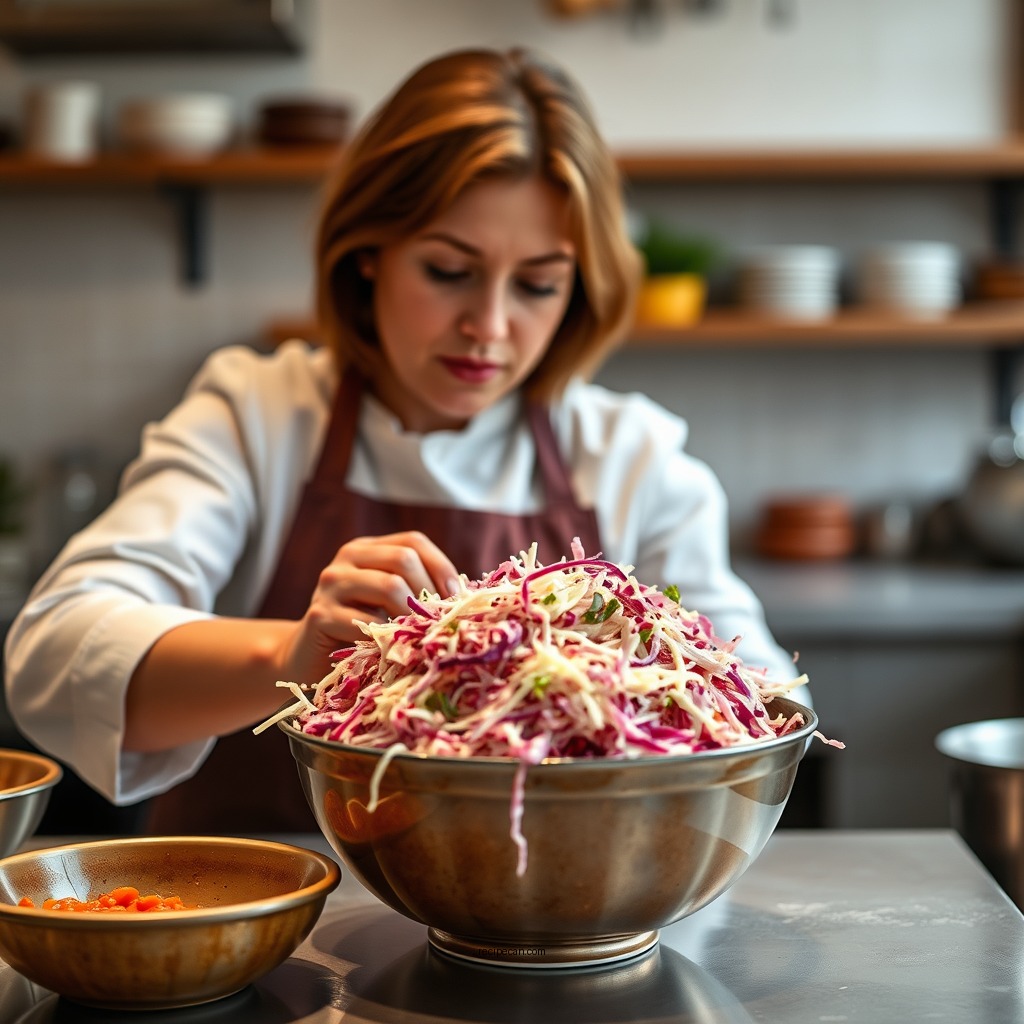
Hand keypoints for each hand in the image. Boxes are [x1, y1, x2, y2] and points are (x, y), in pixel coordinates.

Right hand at [280, 531, 459, 683]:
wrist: (307, 659)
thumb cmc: (359, 631)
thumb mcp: (389, 603)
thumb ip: (416, 591)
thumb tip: (464, 595)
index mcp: (366, 549)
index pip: (413, 541)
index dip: (441, 566)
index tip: (457, 597)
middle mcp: (346, 558)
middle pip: (403, 559)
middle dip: (428, 591)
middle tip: (438, 620)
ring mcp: (330, 584)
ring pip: (389, 586)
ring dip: (412, 614)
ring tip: (419, 635)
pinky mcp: (320, 615)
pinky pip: (367, 623)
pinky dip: (387, 638)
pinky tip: (391, 649)